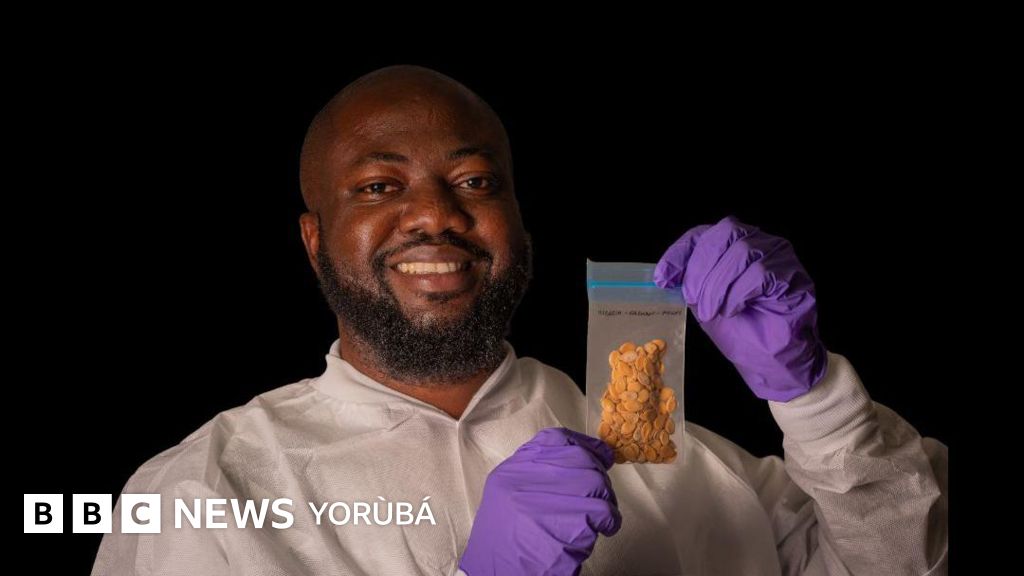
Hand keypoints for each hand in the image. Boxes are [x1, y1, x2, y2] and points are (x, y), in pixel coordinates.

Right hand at [459, 428, 620, 575]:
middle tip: (600, 493)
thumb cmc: (506, 544)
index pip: (554, 439)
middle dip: (597, 474)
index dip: (583, 444)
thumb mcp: (507, 499)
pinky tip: (602, 529)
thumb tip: (583, 458)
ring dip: (605, 499)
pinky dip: (609, 520)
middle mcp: (525, 481)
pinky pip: (603, 510)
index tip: (598, 453)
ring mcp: (546, 501)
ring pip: (595, 481)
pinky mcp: (568, 525)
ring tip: (600, 516)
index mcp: (511, 473)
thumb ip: (537, 476)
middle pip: (579, 458)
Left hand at [654, 216, 827, 401]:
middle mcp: (759, 242)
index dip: (681, 252)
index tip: (663, 278)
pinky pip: (759, 272)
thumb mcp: (705, 302)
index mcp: (734, 245)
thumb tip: (665, 273)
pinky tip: (735, 310)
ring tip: (714, 311)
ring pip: (741, 252)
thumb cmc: (741, 332)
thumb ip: (690, 282)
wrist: (769, 363)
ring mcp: (778, 255)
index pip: (704, 233)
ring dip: (718, 285)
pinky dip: (738, 293)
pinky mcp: (792, 274)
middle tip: (693, 299)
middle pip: (724, 234)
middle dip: (701, 268)